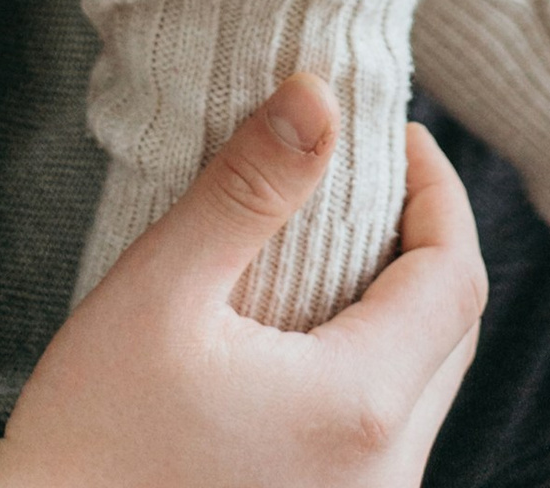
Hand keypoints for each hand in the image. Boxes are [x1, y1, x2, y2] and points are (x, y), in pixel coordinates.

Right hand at [0, 77, 485, 487]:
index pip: (455, 277)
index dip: (439, 190)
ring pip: (423, 383)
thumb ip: (246, 190)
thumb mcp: (160, 292)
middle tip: (367, 171)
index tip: (394, 132)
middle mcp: (386, 472)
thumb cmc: (94, 443)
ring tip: (330, 235)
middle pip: (452, 331)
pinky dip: (370, 359)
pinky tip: (304, 323)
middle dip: (425, 238)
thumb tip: (317, 99)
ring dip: (398, 302)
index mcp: (359, 408)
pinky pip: (386, 427)